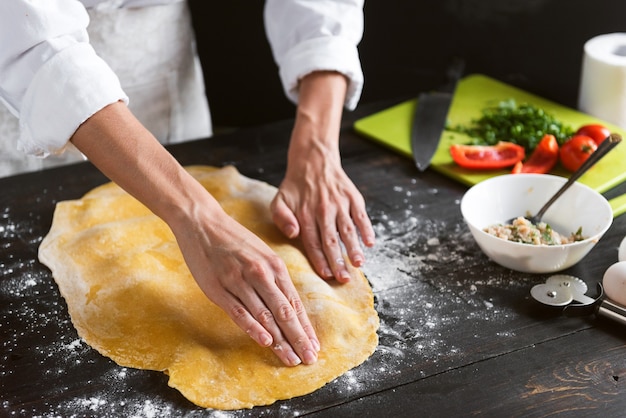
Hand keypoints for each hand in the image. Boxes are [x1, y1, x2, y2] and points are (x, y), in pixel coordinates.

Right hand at [171, 202, 320, 366]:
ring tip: (291, 358)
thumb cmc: (234, 240)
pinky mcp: (219, 288)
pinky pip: (240, 311)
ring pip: (265, 315)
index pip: (294, 303)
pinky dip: (254, 328)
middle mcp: (261, 274)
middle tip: (309, 358)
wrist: (203, 222)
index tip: (314, 345)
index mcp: (274, 265)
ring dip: (280, 340)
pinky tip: (265, 342)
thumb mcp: (261, 254)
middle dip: (299, 338)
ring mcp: (239, 281)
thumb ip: (273, 279)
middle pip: (284, 312)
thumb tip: (287, 307)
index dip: (305, 327)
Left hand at [270, 71, 374, 281]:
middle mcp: (323, 210)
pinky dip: (366, 229)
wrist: (314, 159)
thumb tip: (292, 234)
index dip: (320, 259)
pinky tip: (370, 243)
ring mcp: (339, 203)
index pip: (312, 242)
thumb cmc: (295, 187)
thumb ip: (281, 218)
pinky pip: (361, 215)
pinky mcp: (352, 197)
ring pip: (347, 229)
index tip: (327, 275)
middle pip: (331, 240)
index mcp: (304, 214)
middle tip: (344, 279)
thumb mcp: (279, 201)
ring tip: (358, 264)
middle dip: (338, 261)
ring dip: (354, 248)